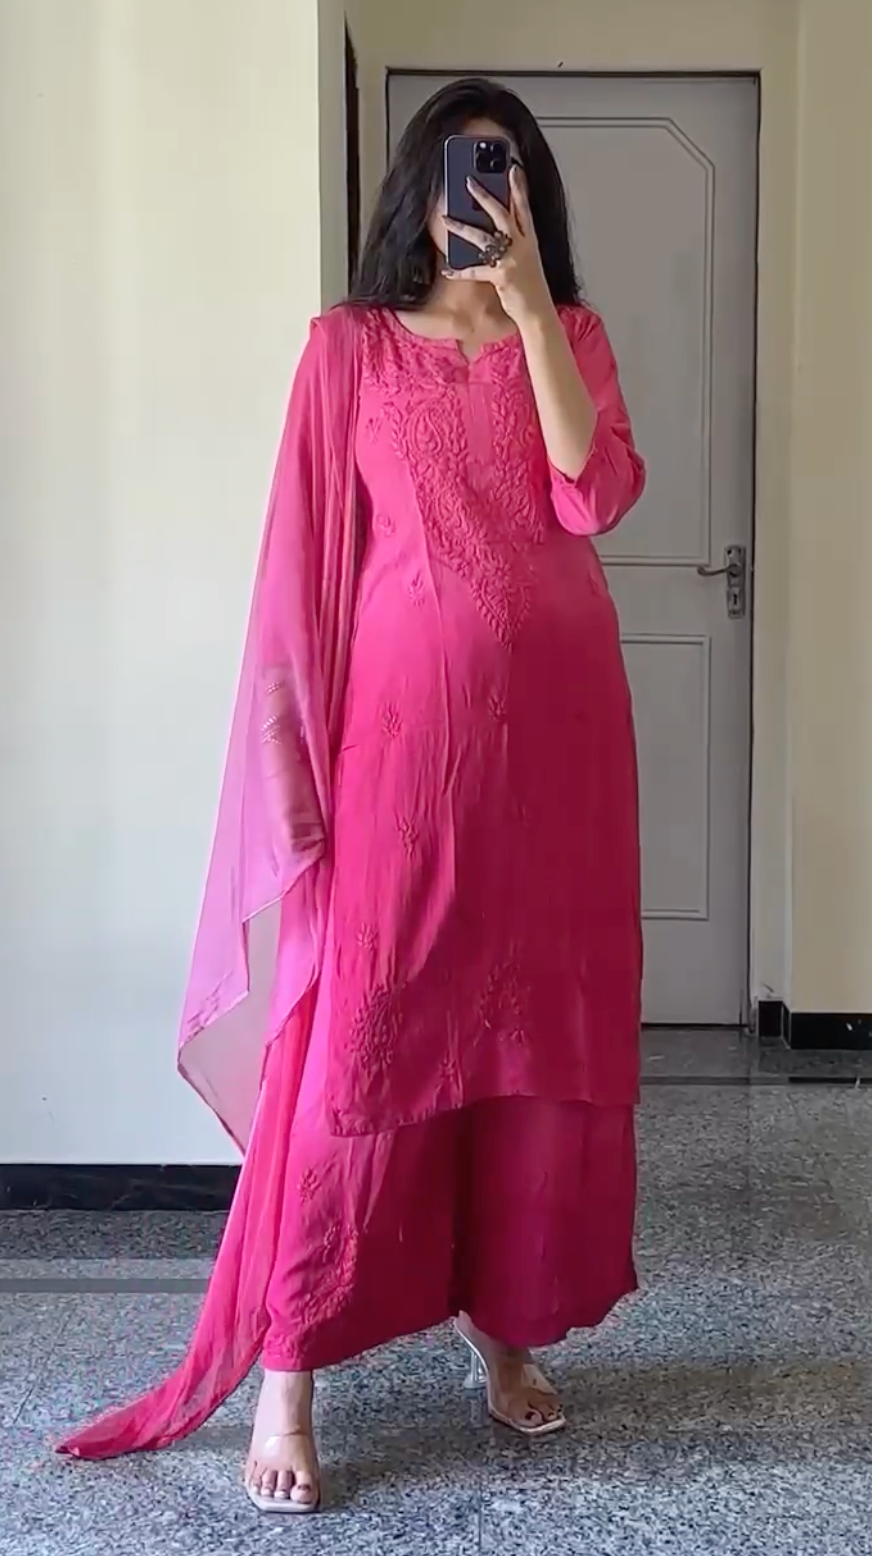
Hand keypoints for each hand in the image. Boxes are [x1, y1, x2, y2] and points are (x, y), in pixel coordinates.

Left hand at [442, 164, 553, 326]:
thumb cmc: (530, 287)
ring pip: (483, 237)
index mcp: (530, 240)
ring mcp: (512, 259)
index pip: (524, 208)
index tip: (513, 168)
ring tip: (445, 218)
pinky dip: (460, 271)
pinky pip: (476, 270)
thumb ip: (515, 242)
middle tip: (469, 182)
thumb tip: (495, 231)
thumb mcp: (527, 259)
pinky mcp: (502, 276)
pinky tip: (447, 270)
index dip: (519, 187)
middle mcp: (522, 245)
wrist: (538, 311)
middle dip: (484, 196)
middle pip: (501, 214)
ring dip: (462, 227)